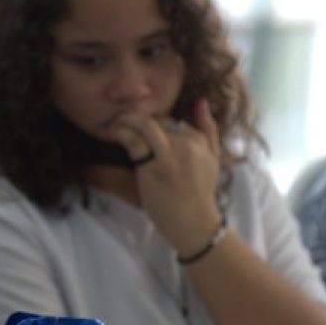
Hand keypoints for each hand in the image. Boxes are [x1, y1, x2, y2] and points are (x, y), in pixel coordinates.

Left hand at [110, 98, 222, 254]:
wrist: (194, 223)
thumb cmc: (199, 193)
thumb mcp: (213, 158)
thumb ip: (208, 129)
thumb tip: (201, 101)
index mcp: (198, 140)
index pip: (169, 119)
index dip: (152, 122)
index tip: (138, 128)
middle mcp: (186, 143)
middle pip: (155, 119)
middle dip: (137, 118)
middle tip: (120, 121)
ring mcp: (169, 155)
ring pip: (144, 124)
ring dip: (126, 119)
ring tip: (114, 123)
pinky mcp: (152, 167)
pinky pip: (133, 140)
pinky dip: (120, 132)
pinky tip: (113, 133)